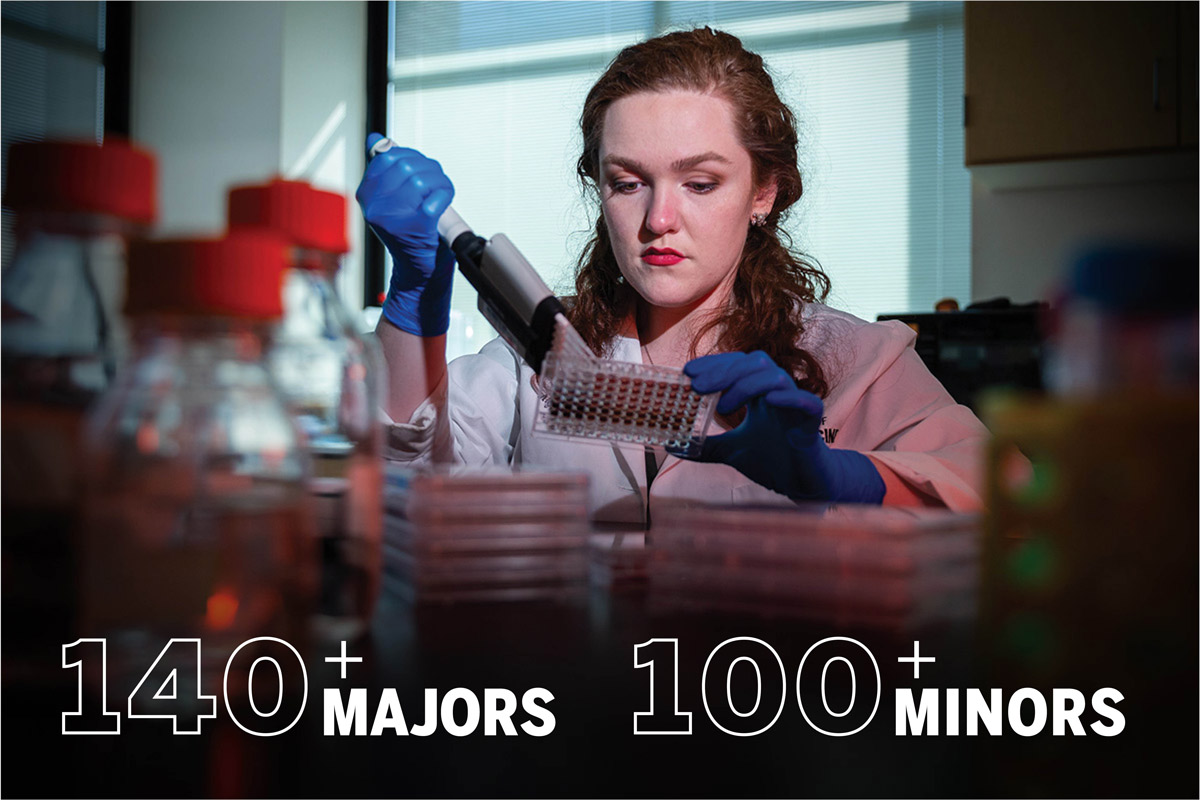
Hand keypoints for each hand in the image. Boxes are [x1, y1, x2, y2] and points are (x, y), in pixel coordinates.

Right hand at [357, 134, 455, 335]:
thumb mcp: (388, 199)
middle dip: (428, 168)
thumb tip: (376, 138)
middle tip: (436, 181)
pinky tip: (443, 203)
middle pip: (407, 164)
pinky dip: (446, 194)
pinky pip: (436, 195)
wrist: (417, 270)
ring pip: (422, 178)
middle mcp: (374, 205)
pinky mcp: (415, 225)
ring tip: (440, 192)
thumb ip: (383, 168)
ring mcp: (394, 216)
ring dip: (439, 181)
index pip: (388, 157)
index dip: (410, 157)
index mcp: (366, 194)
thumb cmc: (407, 232)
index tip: (420, 169)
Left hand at [683, 351, 884, 503]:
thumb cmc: (771, 460)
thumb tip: (671, 445)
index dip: (714, 363)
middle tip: (697, 386)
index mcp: (759, 393)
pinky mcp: (812, 424)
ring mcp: (796, 406)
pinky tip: (770, 401)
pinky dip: (790, 398)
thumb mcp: (730, 450)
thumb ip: (704, 446)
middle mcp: (777, 392)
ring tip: (723, 406)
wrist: (802, 484)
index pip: (738, 364)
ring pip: (776, 377)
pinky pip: (807, 402)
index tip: (687, 372)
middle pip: (755, 363)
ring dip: (747, 385)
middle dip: (724, 371)